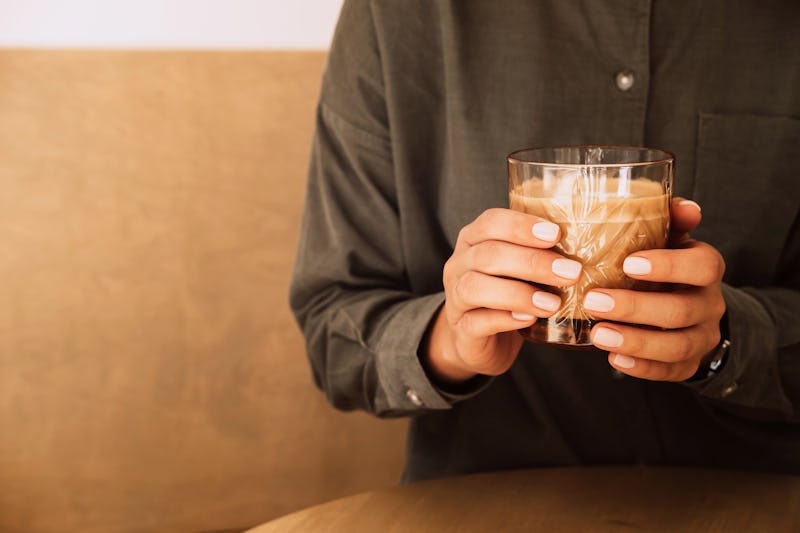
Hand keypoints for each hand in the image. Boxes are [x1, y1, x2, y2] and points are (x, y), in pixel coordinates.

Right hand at [424, 209, 581, 382]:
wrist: (478, 341)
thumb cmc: (506, 296)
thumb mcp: (519, 269)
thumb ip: (540, 254)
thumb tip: (588, 243)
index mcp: (473, 241)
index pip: (490, 222)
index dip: (521, 226)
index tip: (556, 234)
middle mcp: (459, 265)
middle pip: (488, 254)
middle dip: (532, 262)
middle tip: (570, 273)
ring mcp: (454, 298)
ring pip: (476, 287)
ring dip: (519, 293)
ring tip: (553, 303)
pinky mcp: (461, 330)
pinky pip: (477, 321)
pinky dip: (505, 319)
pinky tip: (530, 319)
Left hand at [584, 199, 726, 380]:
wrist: (690, 308)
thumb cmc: (666, 266)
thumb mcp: (670, 239)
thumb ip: (670, 220)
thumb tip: (684, 206)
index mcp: (706, 268)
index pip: (702, 267)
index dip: (668, 266)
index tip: (628, 263)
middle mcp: (709, 304)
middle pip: (681, 310)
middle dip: (636, 308)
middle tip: (594, 301)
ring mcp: (701, 337)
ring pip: (676, 345)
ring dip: (635, 340)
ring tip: (597, 334)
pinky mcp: (687, 364)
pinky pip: (669, 371)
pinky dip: (641, 367)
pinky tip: (613, 358)